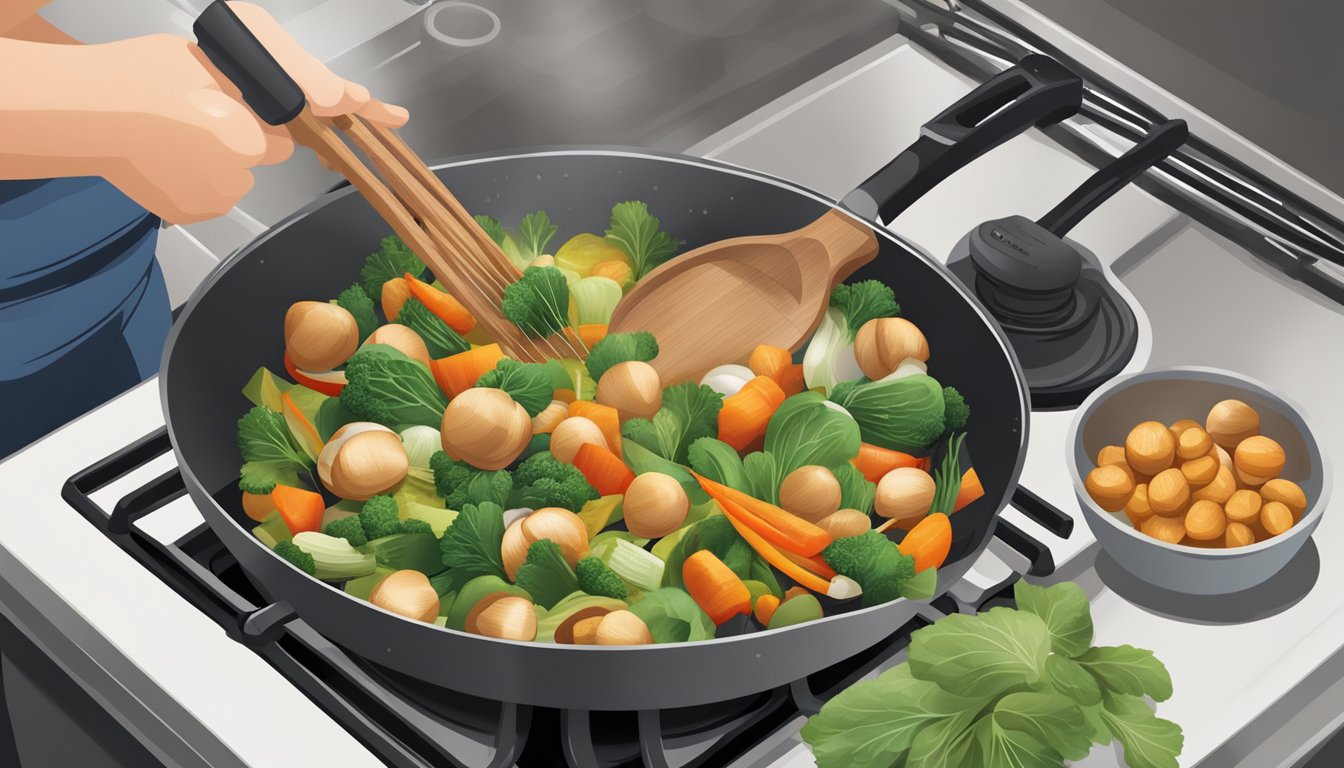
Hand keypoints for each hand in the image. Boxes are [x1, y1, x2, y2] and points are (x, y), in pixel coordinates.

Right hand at [41, 4, 404, 223]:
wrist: (84, 113)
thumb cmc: (140, 78)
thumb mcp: (211, 63)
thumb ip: (264, 84)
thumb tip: (309, 104)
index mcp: (250, 123)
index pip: (312, 112)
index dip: (359, 109)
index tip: (395, 115)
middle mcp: (243, 163)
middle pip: (273, 145)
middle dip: (252, 129)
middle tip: (205, 110)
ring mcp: (222, 190)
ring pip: (245, 167)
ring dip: (224, 152)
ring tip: (179, 131)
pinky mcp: (203, 209)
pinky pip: (221, 188)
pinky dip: (203, 174)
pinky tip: (173, 154)